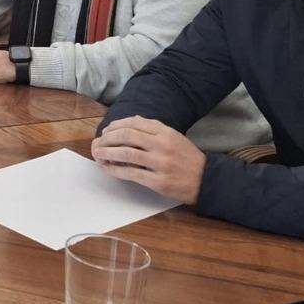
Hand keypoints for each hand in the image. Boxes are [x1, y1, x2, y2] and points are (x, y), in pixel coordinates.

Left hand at [91, 117, 205, 203]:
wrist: (206, 179)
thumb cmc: (186, 157)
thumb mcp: (173, 136)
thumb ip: (153, 129)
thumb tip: (128, 122)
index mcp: (165, 132)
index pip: (134, 123)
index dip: (115, 126)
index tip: (106, 131)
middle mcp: (162, 145)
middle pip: (126, 136)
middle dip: (107, 139)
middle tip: (98, 143)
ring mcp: (160, 164)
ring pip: (125, 154)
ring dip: (107, 154)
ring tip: (97, 154)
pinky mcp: (158, 181)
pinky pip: (131, 174)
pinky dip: (115, 170)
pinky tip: (107, 169)